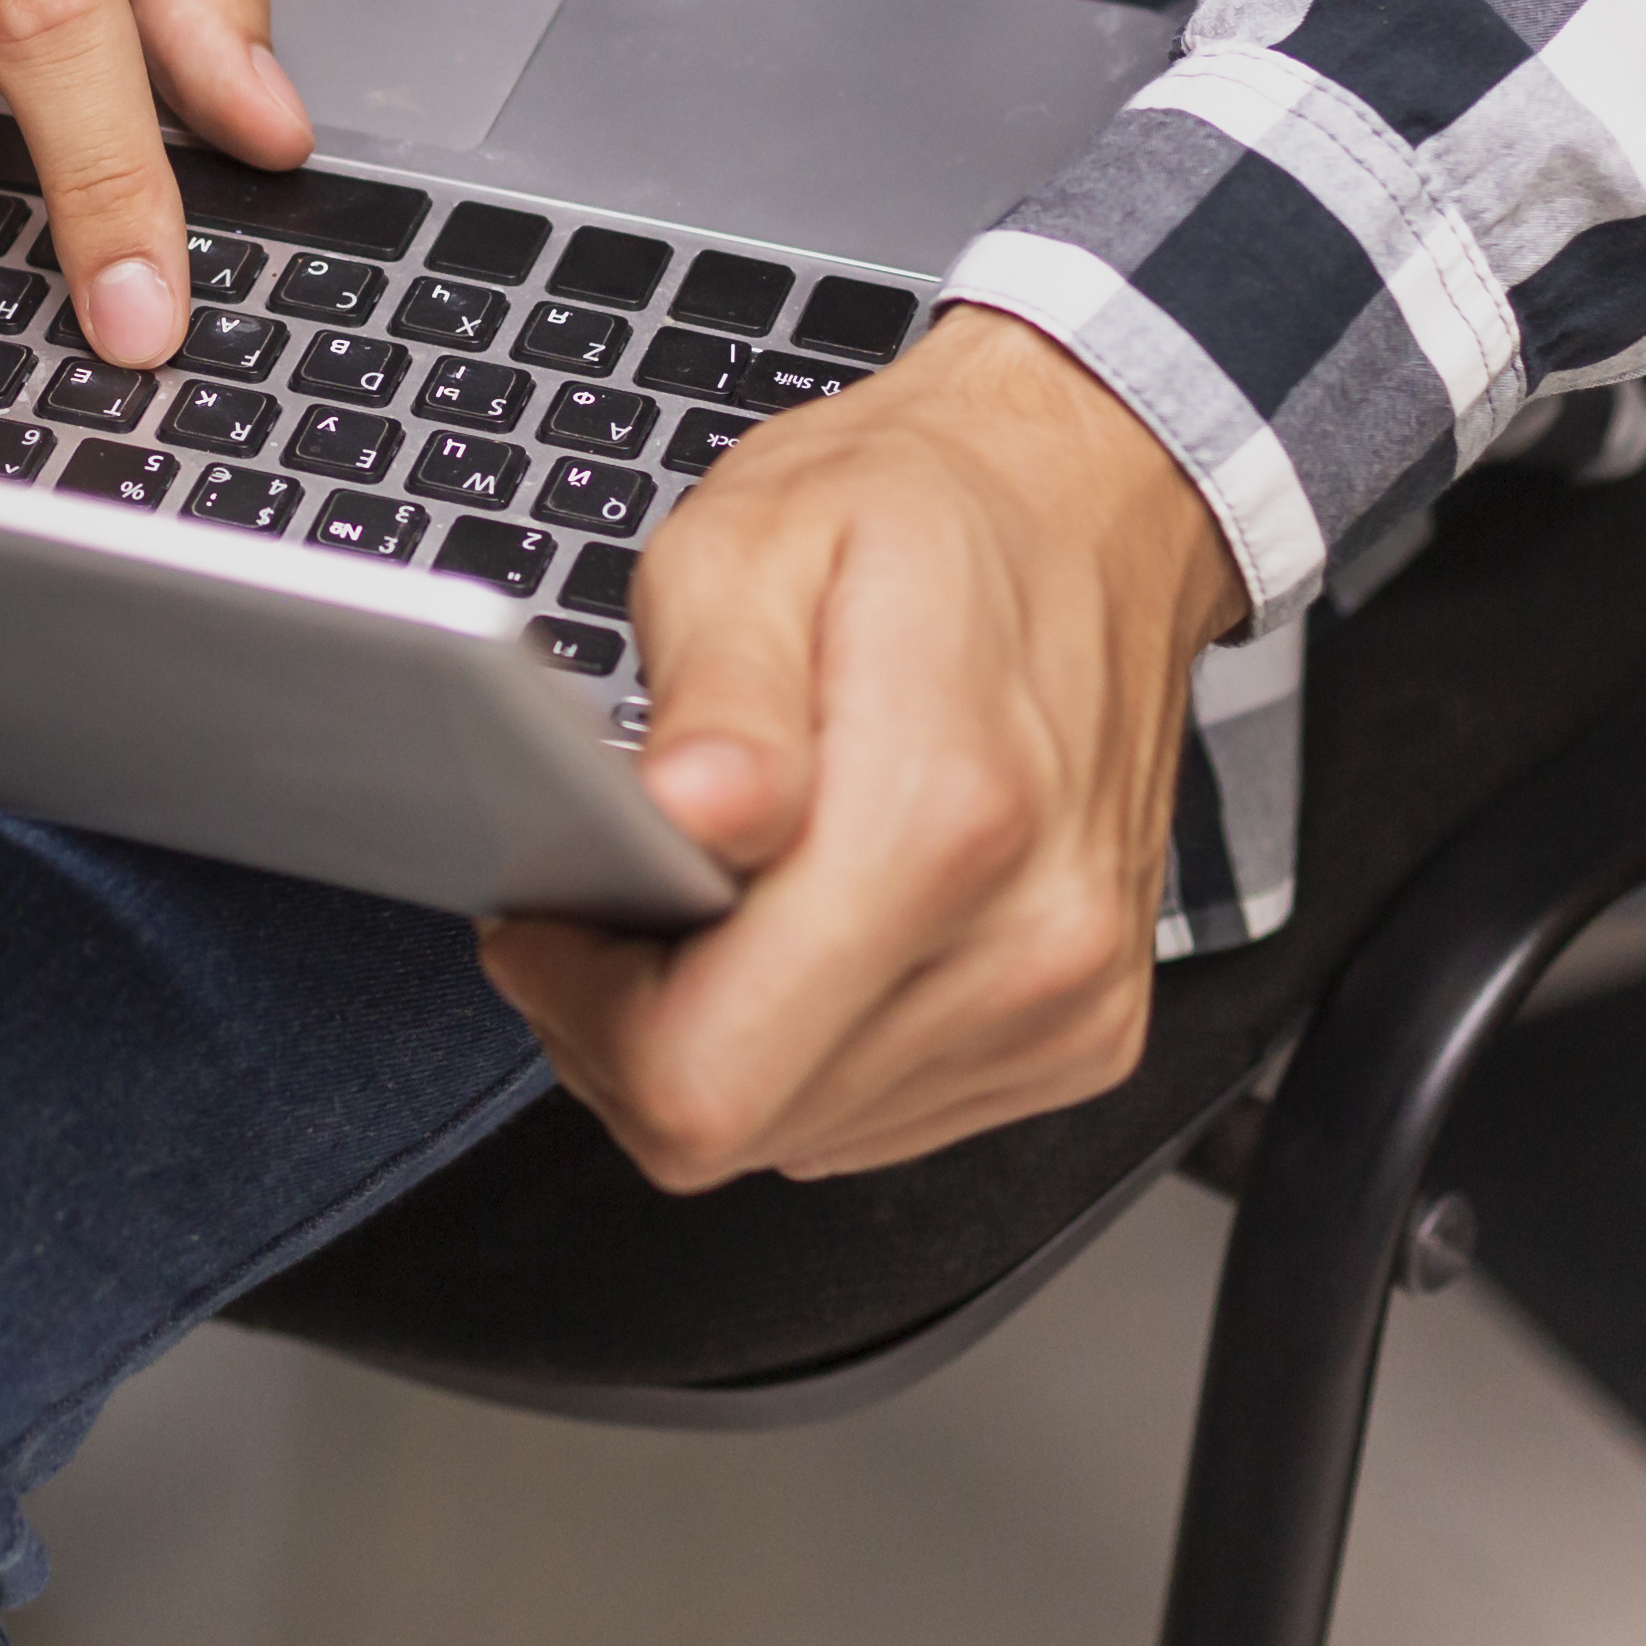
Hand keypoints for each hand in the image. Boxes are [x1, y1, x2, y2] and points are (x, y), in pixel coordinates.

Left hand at [478, 306, 1247, 1188]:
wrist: (1093, 505)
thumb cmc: (917, 515)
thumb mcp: (752, 542)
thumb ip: (714, 697)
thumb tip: (680, 817)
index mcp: (939, 820)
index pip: (702, 1075)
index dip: (582, 1016)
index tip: (552, 919)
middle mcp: (1027, 940)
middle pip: (740, 1128)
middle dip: (631, 1031)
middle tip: (617, 896)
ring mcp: (1067, 1004)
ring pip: (804, 1139)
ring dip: (723, 1041)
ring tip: (716, 894)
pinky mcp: (1085, 1035)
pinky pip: (884, 1119)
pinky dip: (811, 1049)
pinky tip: (803, 930)